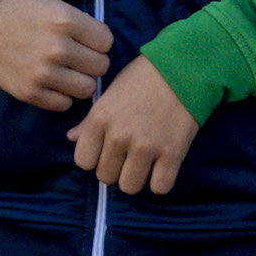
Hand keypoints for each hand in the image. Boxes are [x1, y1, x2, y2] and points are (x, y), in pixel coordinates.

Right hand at [0, 0, 114, 115]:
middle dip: (92, 58)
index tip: (83, 34)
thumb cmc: (14, 4)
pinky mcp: (31, 93)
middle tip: (77, 51)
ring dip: (80, 78)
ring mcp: (43, 74)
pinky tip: (53, 79)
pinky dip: (62, 94)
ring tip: (68, 66)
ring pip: (86, 88)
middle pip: (100, 66)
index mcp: (64, 20)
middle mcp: (56, 49)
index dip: (97, 37)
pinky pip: (65, 104)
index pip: (106, 41)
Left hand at [71, 66, 202, 197]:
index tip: (106, 151)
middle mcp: (119, 136)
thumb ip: (90, 119)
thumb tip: (71, 138)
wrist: (184, 67)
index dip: (94, 159)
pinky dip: (161, 181)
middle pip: (105, 177)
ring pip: (129, 187)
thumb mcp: (111, 92)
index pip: (83, 161)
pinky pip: (160, 187)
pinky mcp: (172, 153)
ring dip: (136, 178)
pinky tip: (163, 167)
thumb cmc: (144, 77)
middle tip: (128, 156)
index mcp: (100, 118)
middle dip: (115, 169)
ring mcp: (146, 146)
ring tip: (144, 163)